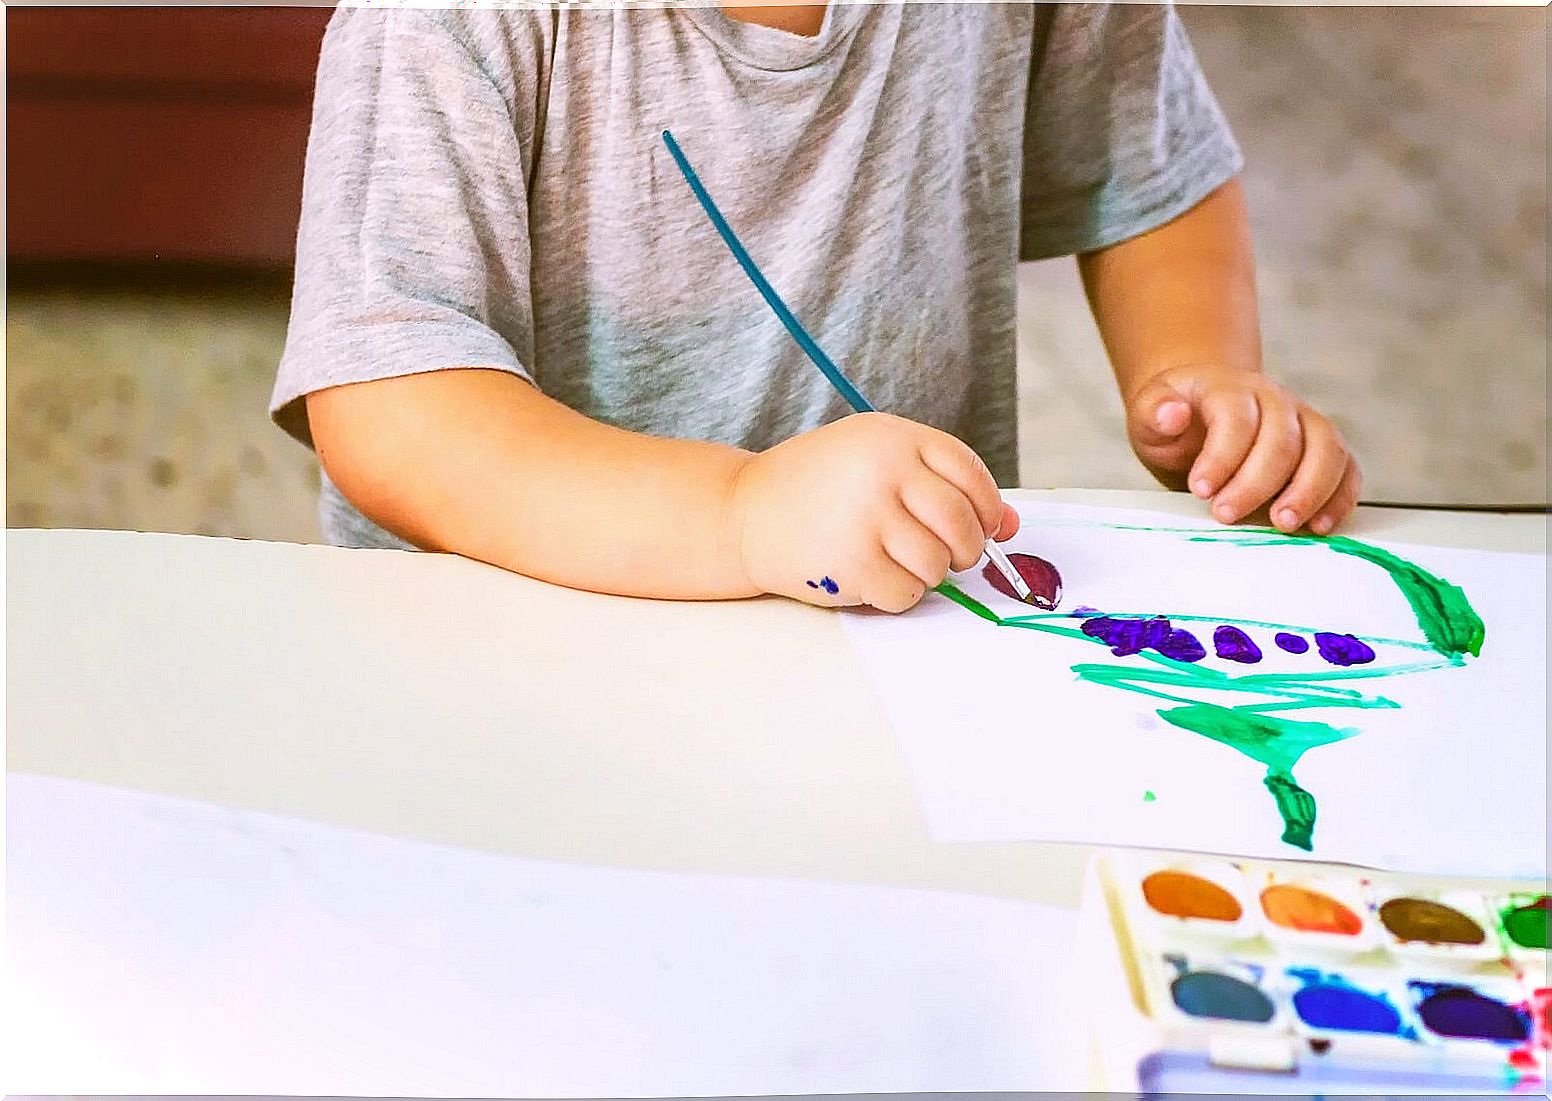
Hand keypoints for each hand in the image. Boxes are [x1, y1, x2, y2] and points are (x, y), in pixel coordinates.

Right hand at [728, 413, 1019, 611]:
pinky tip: (872, 576)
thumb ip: (939, 482)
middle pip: (962, 522)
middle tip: (950, 554)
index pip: (969, 473)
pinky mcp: (853, 565)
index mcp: (892, 438)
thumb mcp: (875, 459)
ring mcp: (867, 520)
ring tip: (897, 560)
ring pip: (938, 564)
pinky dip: (899, 594)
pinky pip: (907, 594)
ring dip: (928, 572)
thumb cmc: (818, 486)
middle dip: (967, 548)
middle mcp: (882, 473)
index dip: (987, 506)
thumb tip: (1011, 525)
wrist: (744, 512)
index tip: (987, 526)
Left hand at [1126, 366, 1361, 534]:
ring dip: (1309, 490)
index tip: (1200, 490)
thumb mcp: (1149, 413)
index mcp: (1231, 388)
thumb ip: (1153, 412)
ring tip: (1283, 524)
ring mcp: (1305, 422)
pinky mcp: (1323, 448)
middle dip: (1257, 483)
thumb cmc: (1176, 419)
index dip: (1221, 456)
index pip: (1236, 417)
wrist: (1202, 412)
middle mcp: (1276, 401)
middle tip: (1227, 515)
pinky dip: (1340, 497)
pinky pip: (1346, 468)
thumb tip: (1170, 414)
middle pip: (1282, 439)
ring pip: (1326, 449)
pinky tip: (1319, 525)